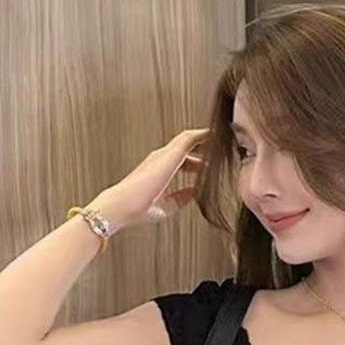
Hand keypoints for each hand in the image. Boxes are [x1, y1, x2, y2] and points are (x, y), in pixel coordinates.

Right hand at [87, 127, 210, 233]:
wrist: (123, 206)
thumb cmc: (137, 209)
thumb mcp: (166, 206)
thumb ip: (180, 197)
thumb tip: (194, 192)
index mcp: (159, 171)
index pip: (183, 162)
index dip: (198, 163)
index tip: (210, 166)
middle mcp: (161, 159)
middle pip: (187, 149)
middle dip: (204, 151)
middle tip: (221, 152)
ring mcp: (164, 155)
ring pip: (189, 140)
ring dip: (205, 139)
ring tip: (222, 139)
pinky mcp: (169, 154)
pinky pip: (190, 138)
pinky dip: (203, 136)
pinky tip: (216, 136)